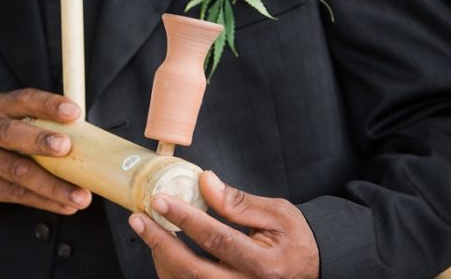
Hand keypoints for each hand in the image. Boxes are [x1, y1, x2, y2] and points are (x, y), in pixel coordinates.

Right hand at [0, 88, 91, 219]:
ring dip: (53, 185)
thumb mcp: (12, 125)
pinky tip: (65, 205)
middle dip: (41, 141)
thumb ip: (42, 124)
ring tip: (81, 195)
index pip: (23, 99)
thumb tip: (89, 136)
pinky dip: (45, 201)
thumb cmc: (0, 144)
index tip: (75, 112)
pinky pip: (17, 194)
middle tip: (67, 148)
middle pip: (12, 134)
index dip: (49, 105)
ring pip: (18, 171)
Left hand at [128, 171, 318, 278]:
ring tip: (148, 230)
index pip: (217, 239)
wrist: (311, 267)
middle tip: (140, 220)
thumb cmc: (296, 239)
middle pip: (194, 271)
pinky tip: (162, 250)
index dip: (185, 218)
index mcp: (265, 264)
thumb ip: (239, 202)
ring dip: (161, 258)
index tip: (161, 200)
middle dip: (160, 243)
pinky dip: (171, 271)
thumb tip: (204, 181)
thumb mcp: (277, 213)